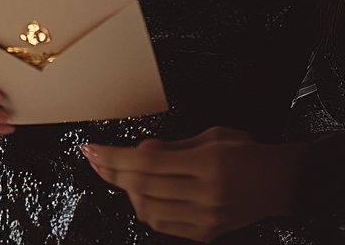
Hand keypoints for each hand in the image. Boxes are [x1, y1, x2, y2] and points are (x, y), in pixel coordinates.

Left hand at [83, 126, 306, 241]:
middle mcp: (206, 195)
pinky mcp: (207, 233)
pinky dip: (145, 208)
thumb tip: (138, 151)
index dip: (113, 157)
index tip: (91, 149)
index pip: (147, 163)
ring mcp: (207, 218)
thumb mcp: (209, 137)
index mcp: (206, 165)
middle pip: (143, 187)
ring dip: (126, 192)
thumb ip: (171, 146)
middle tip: (93, 159)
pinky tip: (140, 193)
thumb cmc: (244, 153)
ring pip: (149, 211)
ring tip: (119, 174)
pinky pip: (164, 225)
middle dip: (110, 172)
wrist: (279, 183)